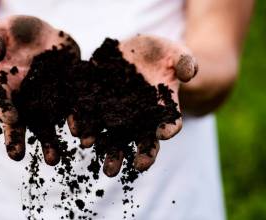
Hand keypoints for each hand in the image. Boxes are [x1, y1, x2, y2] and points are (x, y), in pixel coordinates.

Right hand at [0, 15, 79, 162]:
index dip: (4, 109)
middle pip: (27, 122)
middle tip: (23, 157)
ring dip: (53, 141)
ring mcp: (50, 96)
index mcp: (7, 86)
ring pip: (52, 122)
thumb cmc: (13, 33)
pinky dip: (81, 120)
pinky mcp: (70, 88)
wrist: (39, 34)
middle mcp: (28, 97)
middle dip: (26, 139)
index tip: (10, 119)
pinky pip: (76, 107)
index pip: (2, 101)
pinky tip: (87, 134)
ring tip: (56, 159)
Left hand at [68, 35, 197, 175]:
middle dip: (126, 154)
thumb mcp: (178, 53)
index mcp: (160, 109)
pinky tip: (75, 126)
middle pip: (133, 139)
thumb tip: (190, 74)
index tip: (163, 136)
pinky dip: (81, 119)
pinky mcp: (98, 94)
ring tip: (88, 146)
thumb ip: (185, 63)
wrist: (140, 50)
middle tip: (118, 169)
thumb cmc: (164, 55)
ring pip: (107, 130)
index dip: (166, 130)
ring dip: (99, 141)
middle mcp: (137, 115)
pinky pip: (88, 110)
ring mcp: (116, 107)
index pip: (167, 125)